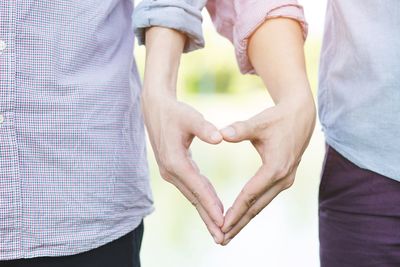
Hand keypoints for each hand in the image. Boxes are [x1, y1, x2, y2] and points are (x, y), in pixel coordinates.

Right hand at [141, 92, 224, 243]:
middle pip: (194, 199)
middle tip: (223, 238)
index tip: (224, 221)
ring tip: (220, 232)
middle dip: (209, 219)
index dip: (212, 204)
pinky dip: (202, 201)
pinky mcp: (174, 170)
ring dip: (206, 214)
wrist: (156, 109)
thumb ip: (204, 128)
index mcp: (175, 161)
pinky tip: (212, 210)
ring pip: (192, 197)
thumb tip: (219, 138)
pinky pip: (191, 189)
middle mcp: (171, 171)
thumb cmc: (175, 112)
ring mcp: (171, 173)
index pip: (198, 187)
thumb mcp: (190, 117)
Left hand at [220, 96, 315, 244]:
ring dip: (244, 220)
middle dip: (238, 224)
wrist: (300, 117)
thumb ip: (240, 129)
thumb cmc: (277, 119)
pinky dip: (251, 210)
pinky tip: (241, 218)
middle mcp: (282, 178)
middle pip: (256, 207)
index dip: (235, 210)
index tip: (221, 224)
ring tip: (228, 235)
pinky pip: (265, 198)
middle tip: (221, 239)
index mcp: (276, 167)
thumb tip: (221, 134)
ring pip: (261, 205)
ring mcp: (285, 180)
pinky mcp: (283, 179)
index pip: (250, 194)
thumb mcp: (259, 122)